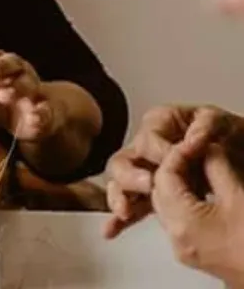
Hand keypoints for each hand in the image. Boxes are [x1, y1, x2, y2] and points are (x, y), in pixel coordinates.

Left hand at [0, 46, 55, 141]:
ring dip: (17, 88)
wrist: (32, 116)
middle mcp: (16, 71)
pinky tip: (35, 116)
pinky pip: (45, 112)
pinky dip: (41, 114)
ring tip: (4, 94)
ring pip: (27, 85)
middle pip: (8, 63)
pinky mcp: (45, 113)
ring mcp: (32, 91)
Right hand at [104, 105, 240, 238]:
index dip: (161, 153)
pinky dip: (121, 220)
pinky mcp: (155, 195)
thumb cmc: (226, 135)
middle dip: (131, 176)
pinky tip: (112, 230)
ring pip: (122, 186)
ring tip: (124, 211)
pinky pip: (133, 207)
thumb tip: (193, 138)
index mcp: (159, 124)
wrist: (237, 156)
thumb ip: (206, 125)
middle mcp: (148, 148)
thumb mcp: (218, 122)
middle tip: (148, 185)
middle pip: (124, 161)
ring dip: (119, 198)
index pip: (148, 139)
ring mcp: (148, 172)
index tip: (178, 161)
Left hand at [152, 140, 243, 286]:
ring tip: (203, 168)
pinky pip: (179, 220)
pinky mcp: (194, 254)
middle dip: (176, 167)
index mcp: (182, 222)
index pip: (164, 175)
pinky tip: (206, 190)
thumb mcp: (238, 195)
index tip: (196, 142)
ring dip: (180, 183)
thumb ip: (215, 165)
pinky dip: (186, 201)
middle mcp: (175, 238)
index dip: (178, 153)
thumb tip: (205, 148)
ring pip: (167, 204)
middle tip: (197, 152)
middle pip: (160, 190)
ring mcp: (183, 249)